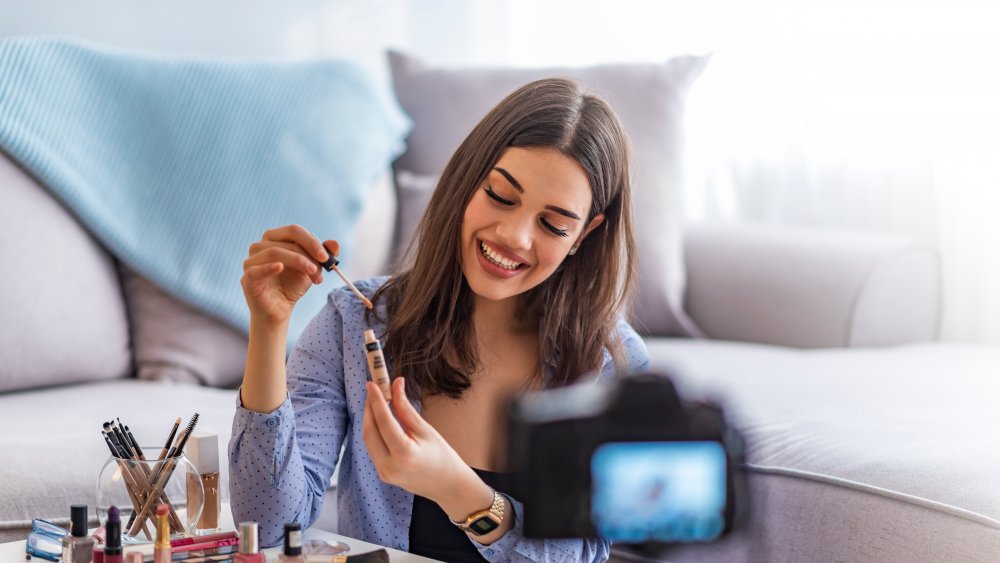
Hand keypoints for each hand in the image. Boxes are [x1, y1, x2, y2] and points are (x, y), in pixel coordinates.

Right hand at [241, 224, 338, 324]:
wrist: (280, 309)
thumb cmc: (293, 284)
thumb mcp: (312, 268)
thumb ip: (323, 255)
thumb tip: (335, 243)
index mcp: (275, 237)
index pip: (294, 231)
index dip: (312, 242)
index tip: (326, 257)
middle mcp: (260, 245)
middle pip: (287, 241)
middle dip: (308, 254)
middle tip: (321, 268)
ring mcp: (251, 260)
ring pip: (275, 252)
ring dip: (298, 262)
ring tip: (313, 276)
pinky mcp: (247, 277)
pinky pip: (256, 270)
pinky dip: (269, 267)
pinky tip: (280, 268)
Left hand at [362, 378, 491, 516]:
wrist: (448, 486)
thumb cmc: (442, 456)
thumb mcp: (425, 430)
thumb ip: (406, 408)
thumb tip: (396, 384)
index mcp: (404, 453)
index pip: (383, 421)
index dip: (376, 400)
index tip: (372, 383)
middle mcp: (389, 465)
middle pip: (370, 431)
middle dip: (369, 408)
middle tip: (373, 389)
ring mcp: (384, 472)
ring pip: (368, 440)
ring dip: (369, 419)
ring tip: (376, 401)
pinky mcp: (383, 474)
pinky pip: (372, 449)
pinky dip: (373, 432)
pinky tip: (379, 420)